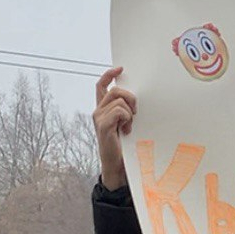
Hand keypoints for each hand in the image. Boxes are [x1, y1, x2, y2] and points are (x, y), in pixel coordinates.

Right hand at [93, 66, 136, 190]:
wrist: (117, 165)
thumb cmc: (124, 145)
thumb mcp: (126, 123)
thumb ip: (126, 110)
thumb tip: (136, 98)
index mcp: (103, 109)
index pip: (101, 85)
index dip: (109, 74)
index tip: (120, 68)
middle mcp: (98, 111)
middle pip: (116, 90)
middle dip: (130, 98)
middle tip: (135, 112)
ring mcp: (99, 118)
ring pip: (120, 101)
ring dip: (130, 113)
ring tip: (129, 127)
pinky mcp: (103, 126)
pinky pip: (120, 111)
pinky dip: (127, 119)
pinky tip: (126, 130)